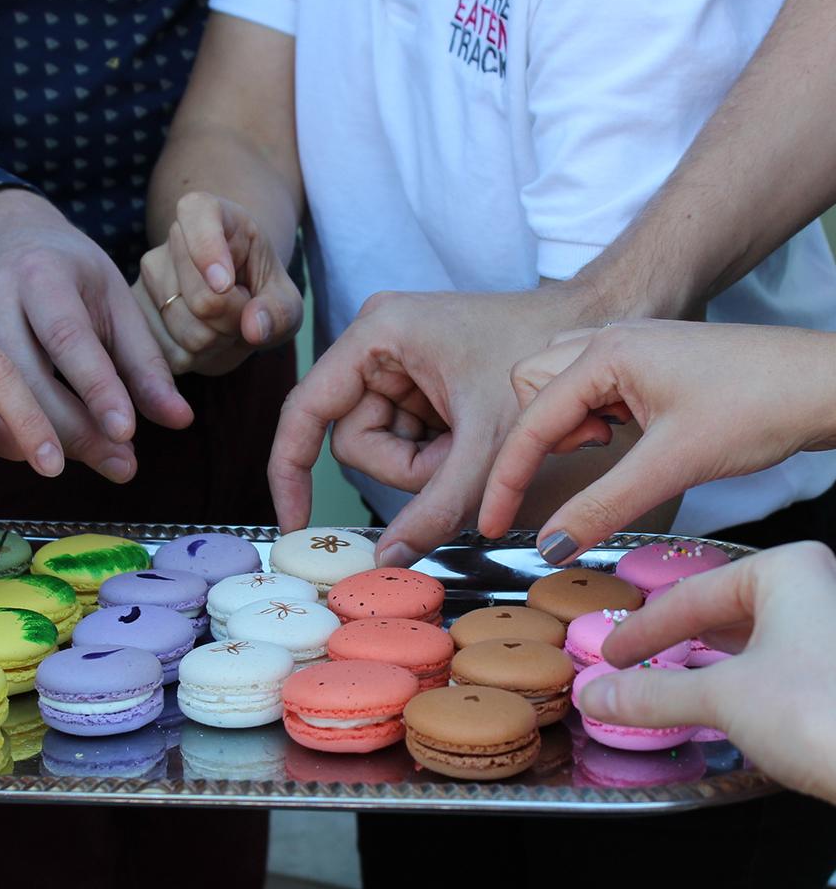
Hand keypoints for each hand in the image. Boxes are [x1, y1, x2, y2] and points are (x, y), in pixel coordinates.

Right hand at [0, 189, 193, 483]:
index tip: (127, 434)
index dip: (98, 390)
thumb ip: (146, 365)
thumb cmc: (71, 273)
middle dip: (74, 431)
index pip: (69, 338)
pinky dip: (7, 438)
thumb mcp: (116, 303)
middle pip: (26, 377)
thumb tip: (181, 421)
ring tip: (95, 460)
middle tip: (122, 466)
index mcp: (41, 273)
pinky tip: (43, 452)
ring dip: (41, 443)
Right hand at [135, 193, 302, 376]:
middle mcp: (172, 240)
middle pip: (205, 301)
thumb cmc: (260, 287)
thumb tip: (254, 328)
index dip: (209, 253)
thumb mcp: (285, 296)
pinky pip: (174, 355)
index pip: (198, 218)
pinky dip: (199, 359)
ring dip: (219, 342)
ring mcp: (149, 279)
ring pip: (191, 334)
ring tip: (224, 323)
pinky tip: (205, 341)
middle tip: (243, 310)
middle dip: (236, 321)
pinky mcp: (139, 317)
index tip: (225, 283)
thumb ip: (280, 310)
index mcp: (207, 212)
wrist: (235, 297)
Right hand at [269, 286, 618, 566]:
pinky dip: (439, 453)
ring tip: (476, 445)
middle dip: (407, 467)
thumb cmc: (544, 363)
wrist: (596, 327)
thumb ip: (434, 509)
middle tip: (460, 463)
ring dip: (427, 464)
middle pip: (354, 439)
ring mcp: (396, 360)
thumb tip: (385, 561)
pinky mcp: (417, 379)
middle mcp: (376, 342)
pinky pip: (406, 438)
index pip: (306, 412)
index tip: (294, 524)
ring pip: (382, 446)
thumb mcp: (486, 446)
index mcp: (376, 334)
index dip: (290, 471)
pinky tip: (474, 438)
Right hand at [478, 320, 835, 561]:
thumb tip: (551, 545)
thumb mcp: (674, 464)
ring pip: (555, 383)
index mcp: (605, 352)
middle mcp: (607, 338)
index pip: (530, 422)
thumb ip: (603, 505)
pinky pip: (589, 385)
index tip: (492, 525)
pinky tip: (629, 431)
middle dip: (543, 433)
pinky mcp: (647, 361)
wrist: (826, 382)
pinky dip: (593, 415)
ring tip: (612, 442)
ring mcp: (628, 346)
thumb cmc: (761, 405)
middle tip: (595, 453)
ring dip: (566, 421)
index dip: (507, 479)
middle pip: (530, 389)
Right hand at [578, 542, 835, 804]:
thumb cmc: (821, 712)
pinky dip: (750, 682)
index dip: (642, 629)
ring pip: (759, 637)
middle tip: (638, 664)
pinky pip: (786, 663)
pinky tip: (735, 707)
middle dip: (680, 641)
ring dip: (714, 664)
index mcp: (787, 569)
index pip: (691, 595)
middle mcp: (819, 585)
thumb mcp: (722, 699)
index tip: (609, 655)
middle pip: (726, 610)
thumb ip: (651, 694)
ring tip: (677, 685)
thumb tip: (592, 696)